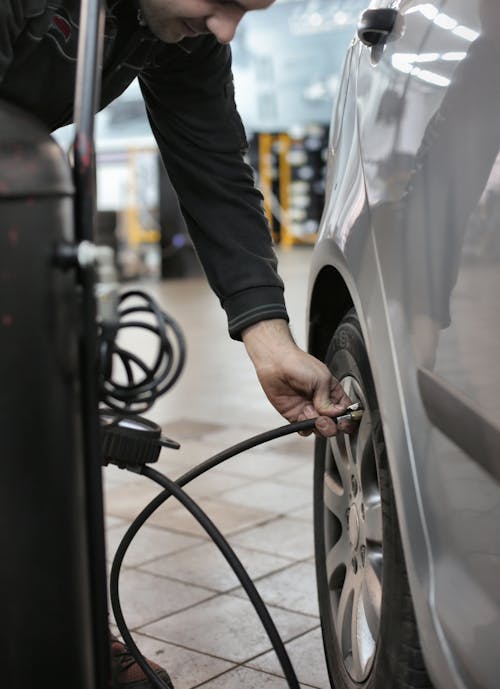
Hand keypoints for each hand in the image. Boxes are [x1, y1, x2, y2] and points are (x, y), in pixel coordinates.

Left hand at [242, 319, 352, 436]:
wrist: (276, 363)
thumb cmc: (298, 364)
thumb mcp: (321, 378)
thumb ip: (328, 399)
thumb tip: (334, 415)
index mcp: (333, 393)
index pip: (347, 412)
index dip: (347, 419)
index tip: (343, 420)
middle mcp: (323, 404)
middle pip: (335, 425)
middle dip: (332, 426)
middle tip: (324, 419)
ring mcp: (310, 411)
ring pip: (321, 430)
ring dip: (317, 426)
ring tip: (309, 411)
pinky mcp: (296, 417)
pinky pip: (305, 430)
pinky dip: (305, 427)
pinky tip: (301, 414)